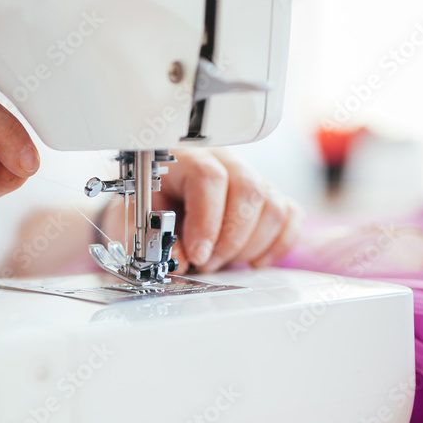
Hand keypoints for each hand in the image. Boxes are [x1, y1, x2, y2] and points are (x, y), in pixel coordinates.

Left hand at [102, 148, 302, 272]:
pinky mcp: (267, 195)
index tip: (198, 255)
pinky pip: (290, 215)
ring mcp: (248, 175)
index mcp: (183, 158)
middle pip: (248, 189)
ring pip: (273, 205)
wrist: (149, 206)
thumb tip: (179, 260)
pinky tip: (252, 260)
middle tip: (206, 264)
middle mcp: (221, 160)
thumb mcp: (132, 223)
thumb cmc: (141, 210)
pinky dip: (277, 244)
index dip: (207, 221)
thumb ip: (151, 239)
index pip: (208, 177)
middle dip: (230, 239)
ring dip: (250, 245)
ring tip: (221, 261)